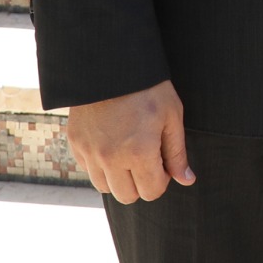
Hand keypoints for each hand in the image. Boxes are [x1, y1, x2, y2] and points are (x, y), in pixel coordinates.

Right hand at [66, 79, 195, 202]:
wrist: (112, 65)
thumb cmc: (149, 89)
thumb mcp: (171, 116)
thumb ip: (177, 152)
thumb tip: (187, 180)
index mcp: (139, 152)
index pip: (152, 192)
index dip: (162, 179)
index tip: (163, 161)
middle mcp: (111, 159)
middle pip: (127, 196)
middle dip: (141, 183)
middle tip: (147, 158)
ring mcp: (90, 153)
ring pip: (105, 187)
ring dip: (119, 177)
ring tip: (129, 150)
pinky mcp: (76, 145)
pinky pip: (88, 170)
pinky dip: (100, 165)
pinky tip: (111, 142)